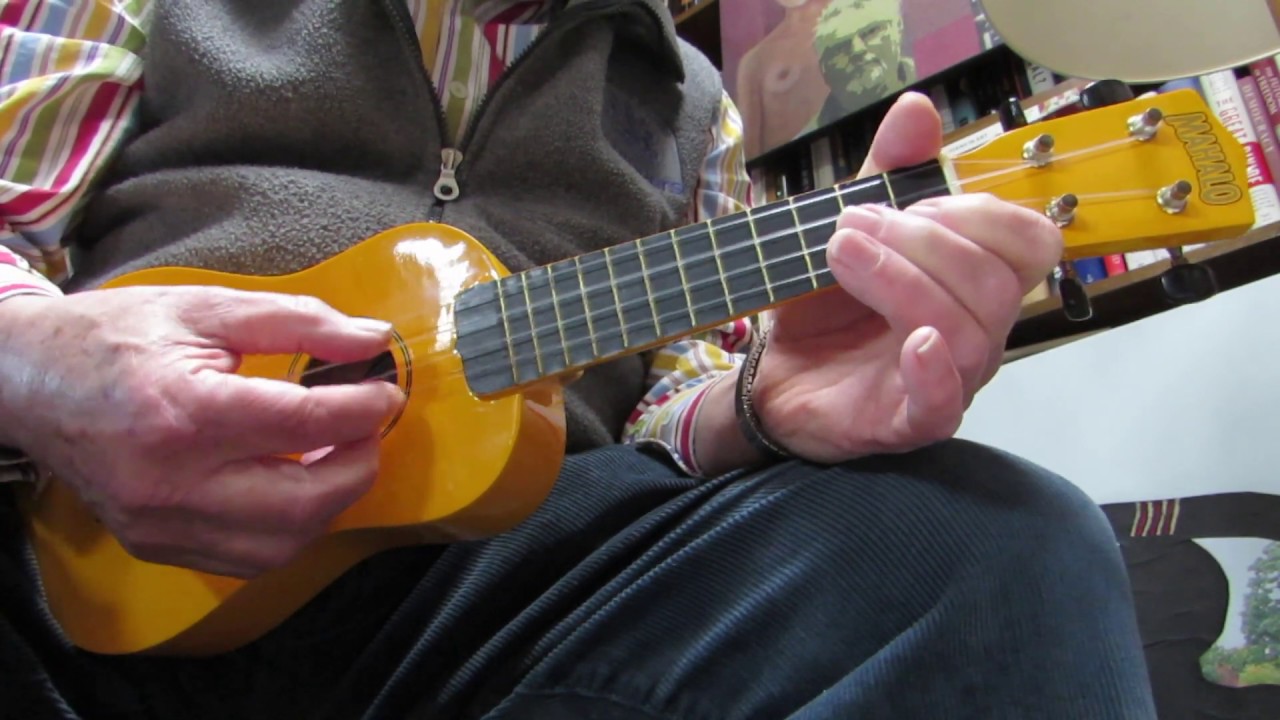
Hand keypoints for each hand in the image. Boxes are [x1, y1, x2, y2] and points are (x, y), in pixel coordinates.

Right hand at [0, 286, 402, 577]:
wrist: (27, 381)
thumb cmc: (114, 337)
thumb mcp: (206, 308)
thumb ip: (298, 322)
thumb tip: (373, 341)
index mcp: (182, 413)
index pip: (302, 424)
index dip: (362, 409)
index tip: (386, 391)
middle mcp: (170, 484)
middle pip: (303, 503)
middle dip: (358, 466)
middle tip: (368, 427)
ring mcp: (160, 526)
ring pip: (281, 544)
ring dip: (329, 503)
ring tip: (334, 453)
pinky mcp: (156, 546)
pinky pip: (247, 558)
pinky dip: (288, 526)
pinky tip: (293, 482)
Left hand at [751, 92, 1062, 463]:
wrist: (772, 375)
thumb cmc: (826, 306)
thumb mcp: (851, 228)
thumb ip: (886, 173)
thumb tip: (917, 107)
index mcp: (977, 282)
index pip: (1030, 242)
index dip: (977, 213)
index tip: (903, 203)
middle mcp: (978, 331)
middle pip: (995, 283)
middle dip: (921, 241)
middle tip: (849, 226)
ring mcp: (950, 379)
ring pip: (967, 331)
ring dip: (903, 281)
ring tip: (840, 255)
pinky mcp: (910, 421)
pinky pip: (945, 404)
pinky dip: (935, 370)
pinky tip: (913, 341)